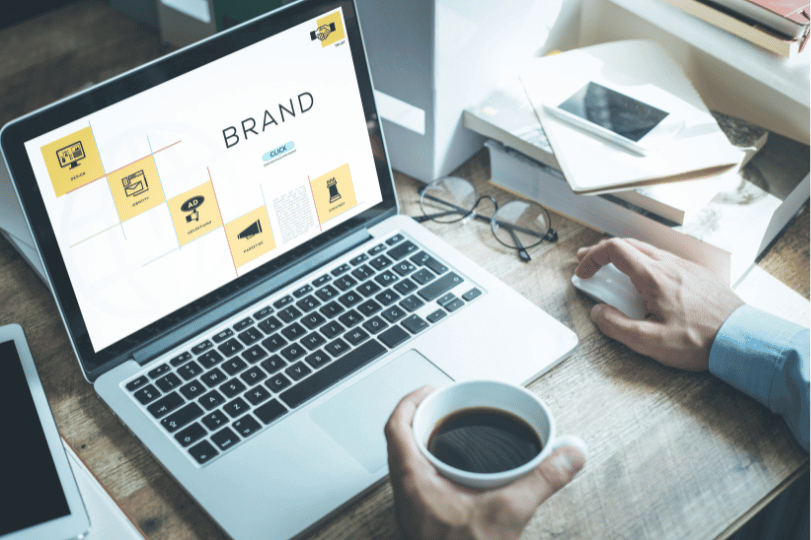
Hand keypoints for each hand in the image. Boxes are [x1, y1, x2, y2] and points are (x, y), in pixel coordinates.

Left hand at [385, 386, 585, 539]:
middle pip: (401, 440)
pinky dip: (438, 466)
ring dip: (428, 443)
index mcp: (414, 481)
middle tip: (446, 406)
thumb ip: (543, 479)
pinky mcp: (424, 519)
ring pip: (409, 462)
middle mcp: (406, 493)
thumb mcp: (509, 513)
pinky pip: (422, 481)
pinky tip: (462, 473)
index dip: (410, 401)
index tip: (430, 389)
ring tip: (454, 432)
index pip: (396, 427)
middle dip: (424, 417)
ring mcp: (413, 507)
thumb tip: (569, 454)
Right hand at [574, 237, 743, 370]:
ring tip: (612, 270)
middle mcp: (669, 265)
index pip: (615, 250)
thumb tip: (598, 313)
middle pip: (628, 245)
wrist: (741, 338)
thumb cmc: (700, 341)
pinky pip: (664, 259)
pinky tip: (643, 279)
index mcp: (653, 277)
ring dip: (623, 256)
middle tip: (587, 264)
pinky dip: (643, 262)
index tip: (583, 272)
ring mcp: (685, 267)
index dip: (592, 257)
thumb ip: (616, 326)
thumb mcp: (649, 342)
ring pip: (647, 250)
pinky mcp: (696, 275)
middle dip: (602, 253)